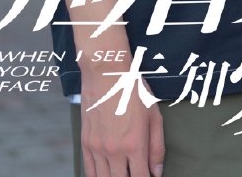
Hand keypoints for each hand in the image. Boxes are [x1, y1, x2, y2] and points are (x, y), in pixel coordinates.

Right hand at [79, 61, 164, 176]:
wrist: (106, 74)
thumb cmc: (134, 91)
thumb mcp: (154, 116)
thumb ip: (156, 147)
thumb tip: (157, 171)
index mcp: (134, 144)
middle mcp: (113, 150)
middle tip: (137, 173)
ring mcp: (96, 148)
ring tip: (123, 173)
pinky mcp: (85, 143)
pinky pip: (89, 170)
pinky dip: (97, 176)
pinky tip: (106, 174)